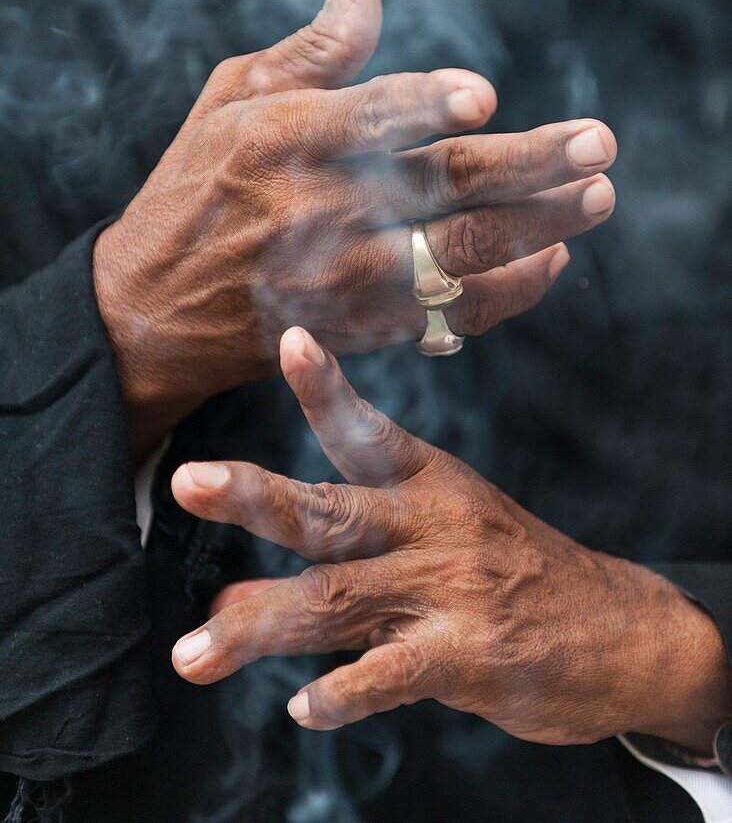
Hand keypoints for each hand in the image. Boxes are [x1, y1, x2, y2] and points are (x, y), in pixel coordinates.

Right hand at [94, 0, 616, 455]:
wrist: (157, 305)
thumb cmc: (199, 183)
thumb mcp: (234, 97)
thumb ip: (317, 44)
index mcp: (283, 142)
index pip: (368, 118)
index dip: (427, 104)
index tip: (485, 97)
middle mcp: (318, 212)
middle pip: (440, 187)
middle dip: (529, 167)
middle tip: (599, 144)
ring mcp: (344, 278)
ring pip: (462, 256)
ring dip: (539, 228)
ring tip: (598, 197)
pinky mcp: (363, 327)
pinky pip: (452, 316)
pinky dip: (509, 292)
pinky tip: (550, 261)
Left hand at [171, 329, 731, 753]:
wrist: (620, 630)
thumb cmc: (518, 573)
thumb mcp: (447, 534)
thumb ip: (346, 558)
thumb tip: (235, 591)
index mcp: (429, 484)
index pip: (366, 432)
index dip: (325, 388)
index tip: (292, 340)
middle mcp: (432, 527)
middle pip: (332, 511)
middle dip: (256, 496)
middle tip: (188, 482)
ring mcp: (450, 590)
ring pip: (339, 597)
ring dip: (260, 623)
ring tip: (193, 653)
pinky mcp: (472, 655)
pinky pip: (393, 673)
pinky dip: (346, 691)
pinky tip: (305, 708)